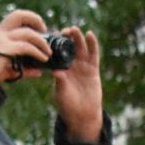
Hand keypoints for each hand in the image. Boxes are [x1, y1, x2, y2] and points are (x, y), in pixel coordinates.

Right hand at [0, 9, 51, 83]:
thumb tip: (39, 71)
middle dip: (35, 20)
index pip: (15, 16)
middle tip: (46, 31)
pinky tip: (43, 59)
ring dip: (41, 42)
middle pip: (19, 15)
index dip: (29, 17)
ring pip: (27, 33)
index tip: (40, 27)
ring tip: (48, 53)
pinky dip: (37, 52)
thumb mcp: (9, 67)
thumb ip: (24, 67)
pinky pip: (26, 47)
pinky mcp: (6, 49)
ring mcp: (2, 40)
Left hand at [49, 27, 103, 143]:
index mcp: (60, 70)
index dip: (55, 44)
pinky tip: (90, 34)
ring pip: (80, 48)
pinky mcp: (93, 69)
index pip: (57, 53)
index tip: (51, 37)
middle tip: (63, 31)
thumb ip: (60, 82)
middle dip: (66, 38)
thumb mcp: (61, 94)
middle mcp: (71, 66)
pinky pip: (93, 54)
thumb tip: (56, 72)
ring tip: (74, 29)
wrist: (83, 115)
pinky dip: (92, 44)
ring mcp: (82, 66)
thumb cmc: (68, 106)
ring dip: (77, 38)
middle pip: (69, 47)